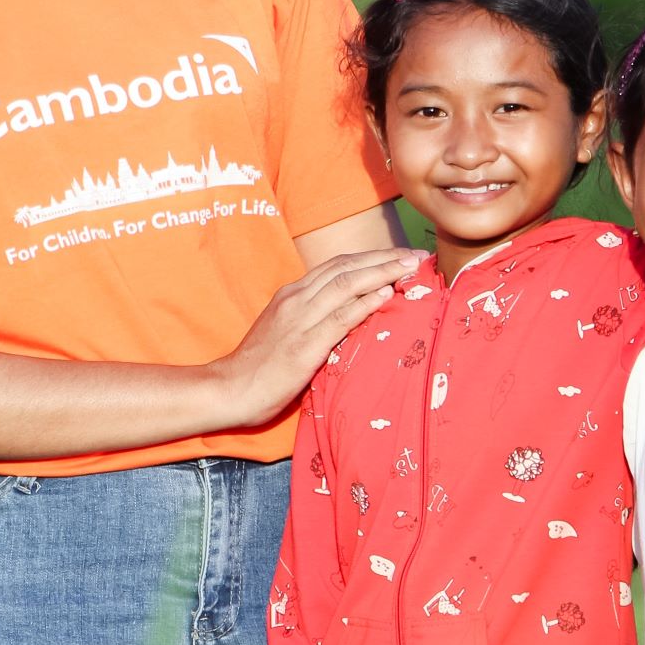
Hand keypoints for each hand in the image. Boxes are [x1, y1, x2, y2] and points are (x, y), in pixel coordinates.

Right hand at [213, 249, 423, 424]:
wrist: (229, 389)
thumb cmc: (259, 367)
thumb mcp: (285, 331)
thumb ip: (312, 317)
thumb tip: (346, 313)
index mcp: (292, 294)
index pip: (337, 265)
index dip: (370, 257)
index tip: (398, 255)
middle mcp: (296, 299)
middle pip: (346, 267)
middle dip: (383, 258)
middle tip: (415, 254)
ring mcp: (299, 320)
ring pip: (346, 285)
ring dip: (382, 272)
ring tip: (410, 266)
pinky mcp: (304, 346)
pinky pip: (340, 318)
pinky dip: (365, 303)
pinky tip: (386, 294)